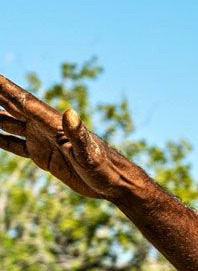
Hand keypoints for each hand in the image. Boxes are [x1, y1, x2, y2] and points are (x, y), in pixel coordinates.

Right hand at [0, 75, 134, 199]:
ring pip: (9, 123)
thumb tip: (70, 113)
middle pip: (12, 106)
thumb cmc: (105, 168)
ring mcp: (42, 140)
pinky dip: (0, 138)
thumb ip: (78, 134)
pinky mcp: (42, 155)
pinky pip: (14, 143)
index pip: (22, 102)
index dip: (4, 87)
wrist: (114, 183)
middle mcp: (45, 127)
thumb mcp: (89, 154)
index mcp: (53, 123)